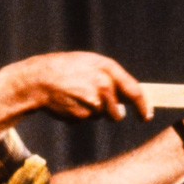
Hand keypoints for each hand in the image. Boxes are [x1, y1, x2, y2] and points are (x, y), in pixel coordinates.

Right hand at [0, 52, 149, 122]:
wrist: (37, 80)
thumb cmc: (65, 69)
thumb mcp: (90, 63)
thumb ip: (111, 77)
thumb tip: (130, 98)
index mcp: (107, 68)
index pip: (135, 91)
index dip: (143, 106)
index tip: (146, 116)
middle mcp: (103, 85)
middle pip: (118, 112)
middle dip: (112, 113)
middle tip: (95, 103)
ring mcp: (92, 102)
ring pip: (101, 116)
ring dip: (94, 112)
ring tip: (77, 97)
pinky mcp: (81, 116)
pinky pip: (87, 119)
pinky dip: (80, 114)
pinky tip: (68, 102)